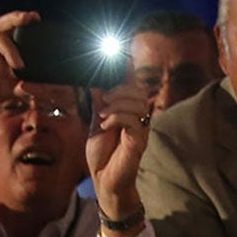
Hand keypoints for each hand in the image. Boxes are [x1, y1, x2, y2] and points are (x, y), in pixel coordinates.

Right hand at [0, 9, 39, 144]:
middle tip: (32, 18)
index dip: (23, 22)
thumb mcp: (7, 90)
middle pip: (2, 23)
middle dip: (17, 18)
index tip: (37, 18)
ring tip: (19, 67)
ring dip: (11, 51)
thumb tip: (45, 89)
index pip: (11, 30)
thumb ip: (23, 87)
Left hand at [88, 81, 153, 217]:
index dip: (128, 68)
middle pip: (139, 89)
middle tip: (104, 100)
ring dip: (117, 104)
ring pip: (138, 102)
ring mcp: (141, 130)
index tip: (114, 56)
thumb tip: (96, 80)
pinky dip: (116, 118)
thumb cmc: (102, 155)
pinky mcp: (138, 141)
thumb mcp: (96, 122)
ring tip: (103, 115)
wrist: (103, 181)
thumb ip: (99, 102)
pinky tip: (105, 125)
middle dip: (120, 88)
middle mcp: (139, 118)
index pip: (133, 83)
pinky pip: (133, 120)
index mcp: (129, 111)